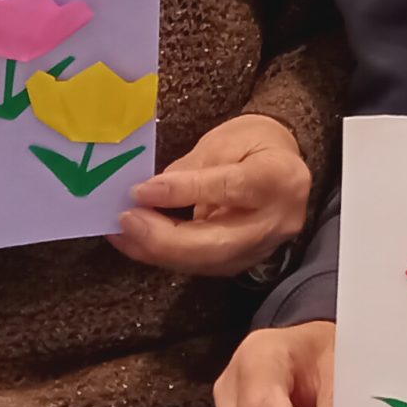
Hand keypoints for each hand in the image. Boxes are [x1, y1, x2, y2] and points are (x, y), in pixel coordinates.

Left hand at [111, 114, 311, 276]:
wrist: (284, 166)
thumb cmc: (254, 144)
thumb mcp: (224, 141)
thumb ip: (190, 170)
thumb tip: (149, 194)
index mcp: (278, 178)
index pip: (230, 189)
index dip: (184, 192)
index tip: (142, 191)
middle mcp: (277, 221)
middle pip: (218, 242)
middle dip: (165, 238)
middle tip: (127, 221)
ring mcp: (263, 248)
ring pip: (207, 261)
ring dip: (159, 251)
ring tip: (123, 233)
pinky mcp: (245, 262)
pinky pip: (202, 265)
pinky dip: (167, 255)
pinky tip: (139, 242)